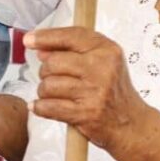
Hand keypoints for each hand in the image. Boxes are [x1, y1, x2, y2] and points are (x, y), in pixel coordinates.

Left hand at [26, 27, 149, 151]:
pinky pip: (48, 107)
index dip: (46, 37)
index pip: (71, 36)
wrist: (130, 123)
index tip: (29, 40)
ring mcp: (94, 91)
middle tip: (54, 78)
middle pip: (53, 62)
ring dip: (45, 91)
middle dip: (46, 71)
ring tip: (56, 95)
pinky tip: (43, 106)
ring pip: (48, 85)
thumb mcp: (103, 62)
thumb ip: (74, 51)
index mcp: (107, 50)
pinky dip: (40, 107)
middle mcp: (102, 68)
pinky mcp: (85, 113)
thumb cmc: (113, 90)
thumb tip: (41, 49)